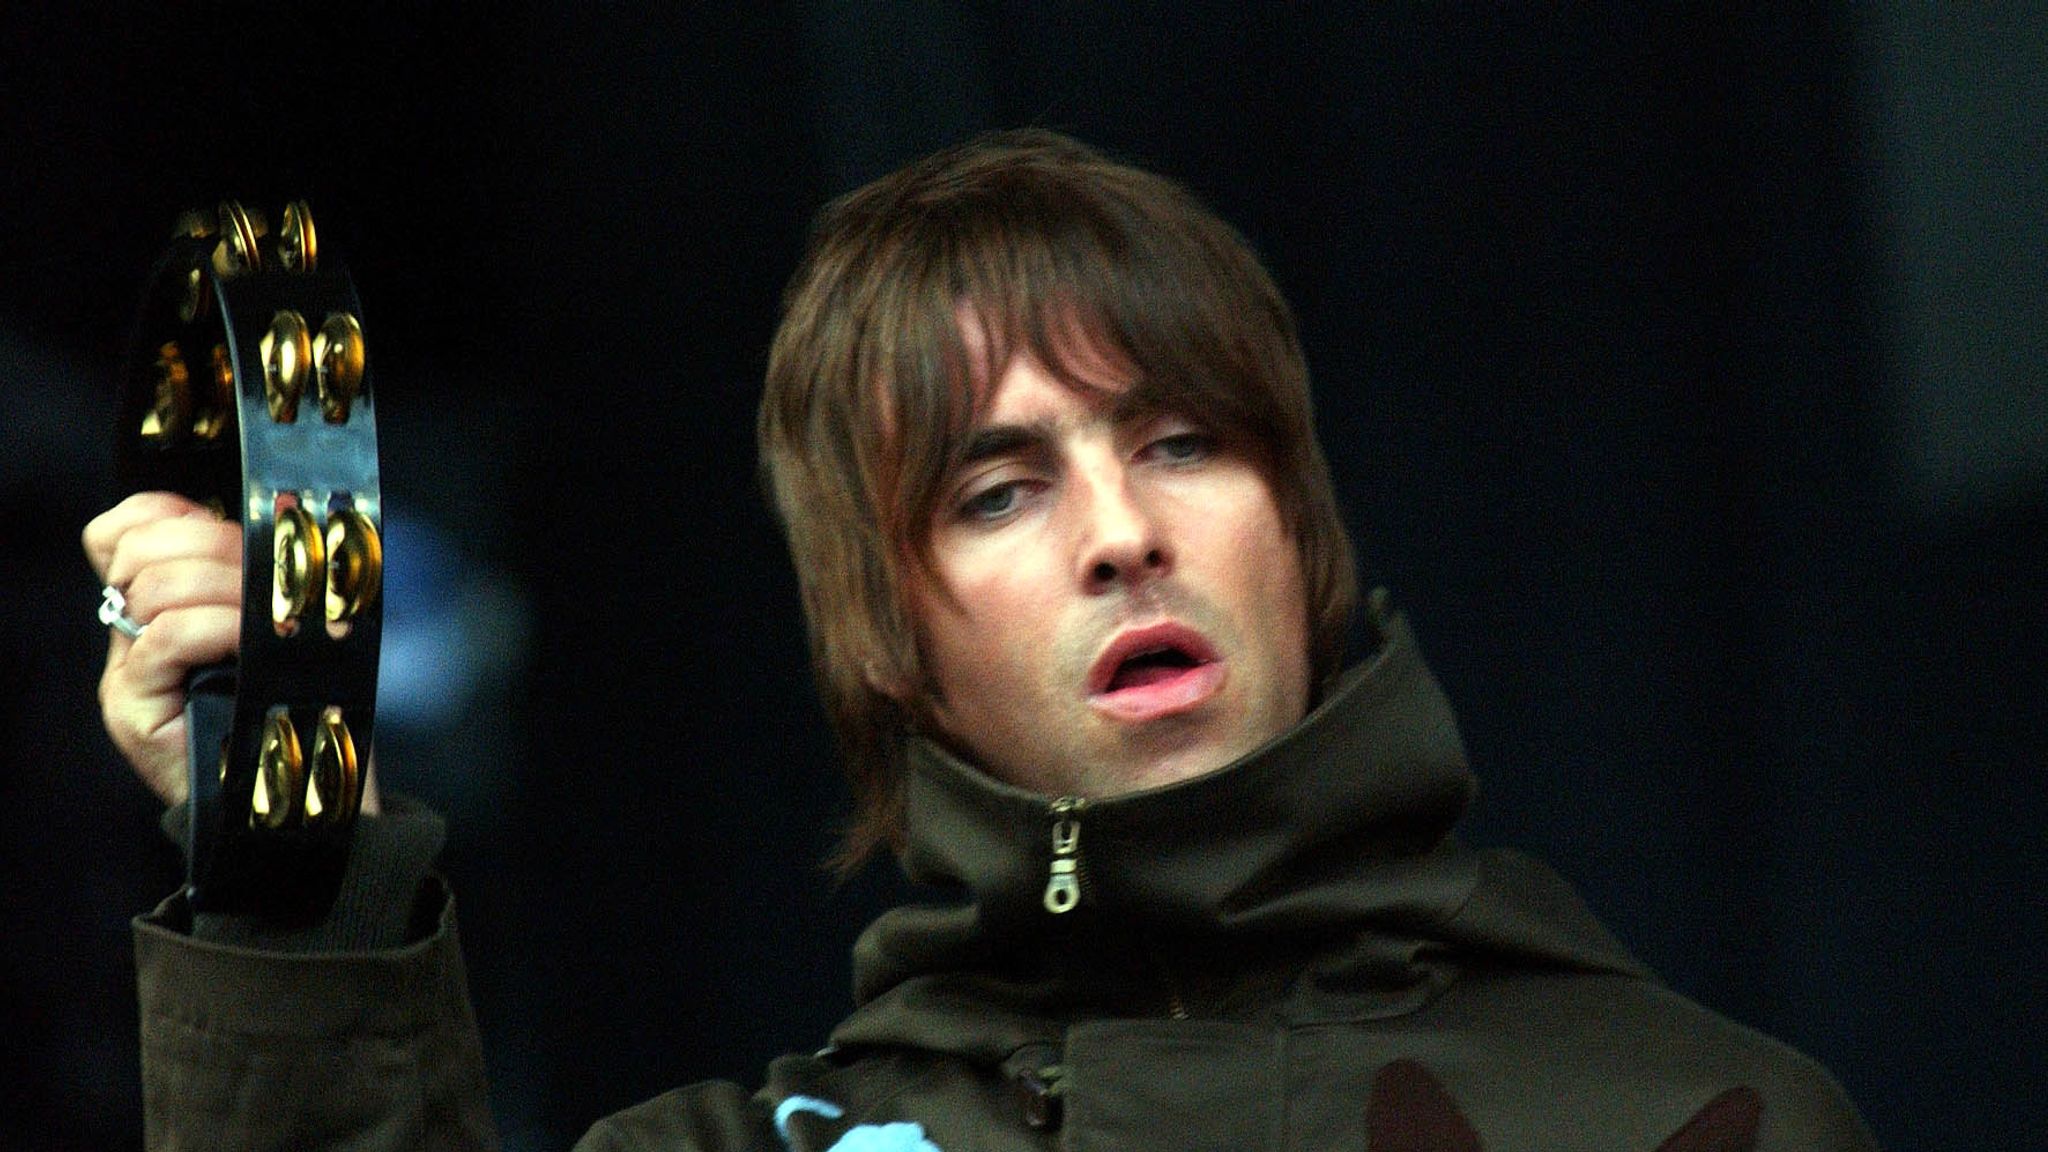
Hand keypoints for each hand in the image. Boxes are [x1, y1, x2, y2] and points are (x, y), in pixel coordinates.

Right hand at [83, 492, 380, 812]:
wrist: (307, 793)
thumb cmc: (303, 704)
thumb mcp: (287, 623)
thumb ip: (262, 574)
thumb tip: (285, 512)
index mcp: (165, 600)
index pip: (131, 527)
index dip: (179, 513)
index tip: (239, 528)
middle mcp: (134, 631)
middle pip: (143, 547)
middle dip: (218, 545)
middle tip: (272, 580)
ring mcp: (129, 670)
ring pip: (155, 587)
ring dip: (226, 586)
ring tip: (271, 616)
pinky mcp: (135, 708)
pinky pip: (164, 638)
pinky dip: (216, 626)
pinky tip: (249, 638)